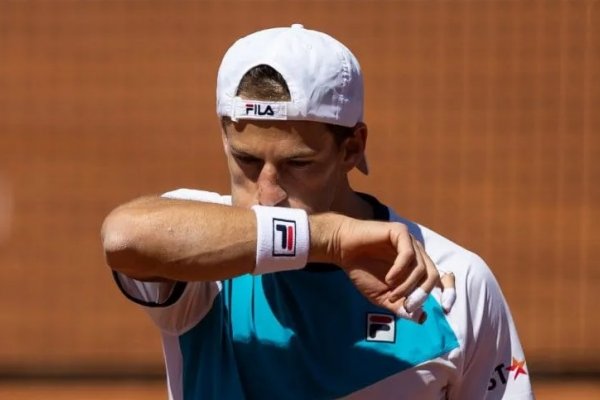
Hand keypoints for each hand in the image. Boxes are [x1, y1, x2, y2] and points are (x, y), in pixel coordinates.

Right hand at [330, 217, 454, 319]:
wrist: (341, 249)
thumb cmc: (362, 270)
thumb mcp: (382, 296)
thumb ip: (400, 306)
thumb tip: (421, 318)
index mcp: (415, 265)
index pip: (439, 277)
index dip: (448, 290)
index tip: (447, 307)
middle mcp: (416, 252)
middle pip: (432, 275)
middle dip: (421, 295)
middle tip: (407, 306)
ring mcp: (409, 241)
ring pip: (421, 268)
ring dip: (407, 286)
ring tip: (391, 294)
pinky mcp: (400, 232)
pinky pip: (408, 255)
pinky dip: (400, 270)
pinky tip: (388, 279)